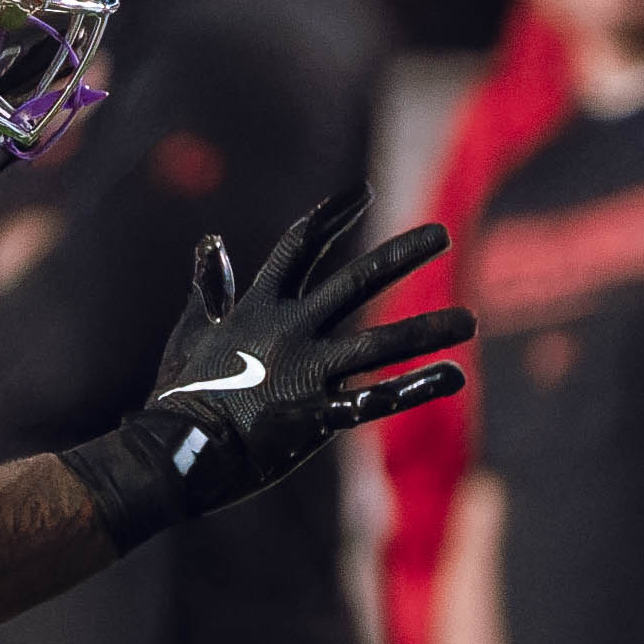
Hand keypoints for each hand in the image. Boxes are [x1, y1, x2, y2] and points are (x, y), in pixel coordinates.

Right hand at [54, 196, 471, 541]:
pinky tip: (453, 376)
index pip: (298, 247)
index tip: (363, 191)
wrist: (172, 452)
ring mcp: (305, 373)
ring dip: (428, 330)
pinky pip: (376, 400)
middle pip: (355, 282)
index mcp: (257, 307)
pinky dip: (416, 388)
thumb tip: (211, 241)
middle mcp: (288, 331)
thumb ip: (211, 287)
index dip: (331, 217)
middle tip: (442, 232)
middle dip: (400, 255)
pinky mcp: (316, 416)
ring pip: (379, 344)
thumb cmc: (182, 392)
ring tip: (470, 321)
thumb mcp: (192, 329)